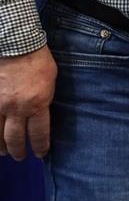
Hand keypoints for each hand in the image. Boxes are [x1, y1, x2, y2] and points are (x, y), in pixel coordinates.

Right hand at [0, 46, 57, 160]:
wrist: (16, 43)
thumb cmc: (37, 58)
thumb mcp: (50, 80)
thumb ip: (45, 98)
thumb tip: (41, 110)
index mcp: (37, 103)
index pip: (39, 134)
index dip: (39, 147)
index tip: (40, 153)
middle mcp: (17, 108)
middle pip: (16, 138)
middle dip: (18, 151)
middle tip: (20, 156)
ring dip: (0, 146)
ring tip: (3, 152)